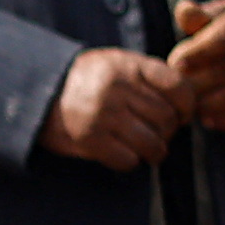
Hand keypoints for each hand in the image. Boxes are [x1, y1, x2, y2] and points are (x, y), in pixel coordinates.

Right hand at [40, 47, 186, 167]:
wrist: (37, 92)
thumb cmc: (85, 80)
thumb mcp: (116, 63)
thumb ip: (148, 76)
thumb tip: (185, 103)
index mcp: (128, 66)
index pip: (178, 87)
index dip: (187, 106)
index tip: (181, 115)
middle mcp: (117, 89)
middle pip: (166, 119)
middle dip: (168, 132)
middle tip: (159, 135)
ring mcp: (103, 115)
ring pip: (151, 143)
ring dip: (154, 152)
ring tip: (150, 151)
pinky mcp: (90, 140)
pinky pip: (128, 160)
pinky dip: (130, 161)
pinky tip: (123, 154)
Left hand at [169, 0, 224, 132]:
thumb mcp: (221, 14)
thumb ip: (199, 16)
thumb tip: (183, 9)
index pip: (223, 38)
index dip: (196, 52)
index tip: (175, 63)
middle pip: (222, 72)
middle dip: (192, 82)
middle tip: (174, 87)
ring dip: (202, 105)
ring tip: (187, 103)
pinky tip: (207, 118)